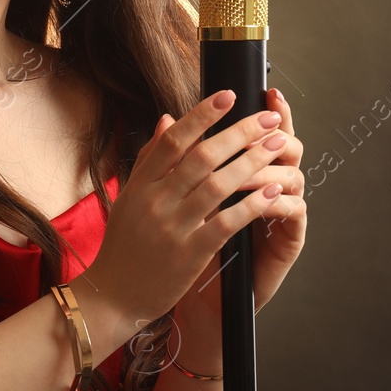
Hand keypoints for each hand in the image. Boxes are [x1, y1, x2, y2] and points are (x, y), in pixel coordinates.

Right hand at [80, 90, 292, 332]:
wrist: (112, 295)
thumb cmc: (124, 247)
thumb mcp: (129, 197)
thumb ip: (150, 159)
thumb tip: (168, 119)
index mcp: (140, 184)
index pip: (173, 139)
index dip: (202, 114)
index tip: (229, 95)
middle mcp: (155, 201)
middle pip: (202, 156)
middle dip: (240, 133)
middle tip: (268, 119)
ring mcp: (173, 227)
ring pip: (219, 185)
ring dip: (253, 161)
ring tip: (278, 146)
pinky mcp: (190, 254)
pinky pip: (227, 222)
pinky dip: (252, 204)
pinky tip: (272, 191)